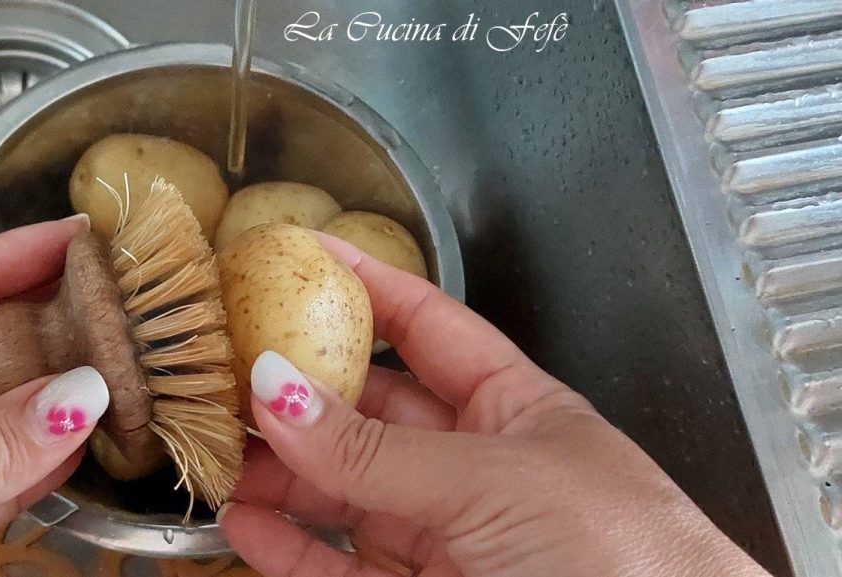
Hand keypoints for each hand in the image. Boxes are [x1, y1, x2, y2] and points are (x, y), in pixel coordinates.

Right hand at [218, 233, 769, 576]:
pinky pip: (342, 568)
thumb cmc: (628, 557)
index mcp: (515, 408)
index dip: (369, 286)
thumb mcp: (496, 480)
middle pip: (372, 413)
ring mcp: (450, 536)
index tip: (304, 255)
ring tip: (224, 455)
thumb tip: (283, 393)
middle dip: (303, 392)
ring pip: (347, 494)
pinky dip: (289, 549)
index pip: (429, 325)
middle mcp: (477, 466)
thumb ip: (380, 452)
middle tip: (234, 374)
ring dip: (283, 476)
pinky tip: (246, 526)